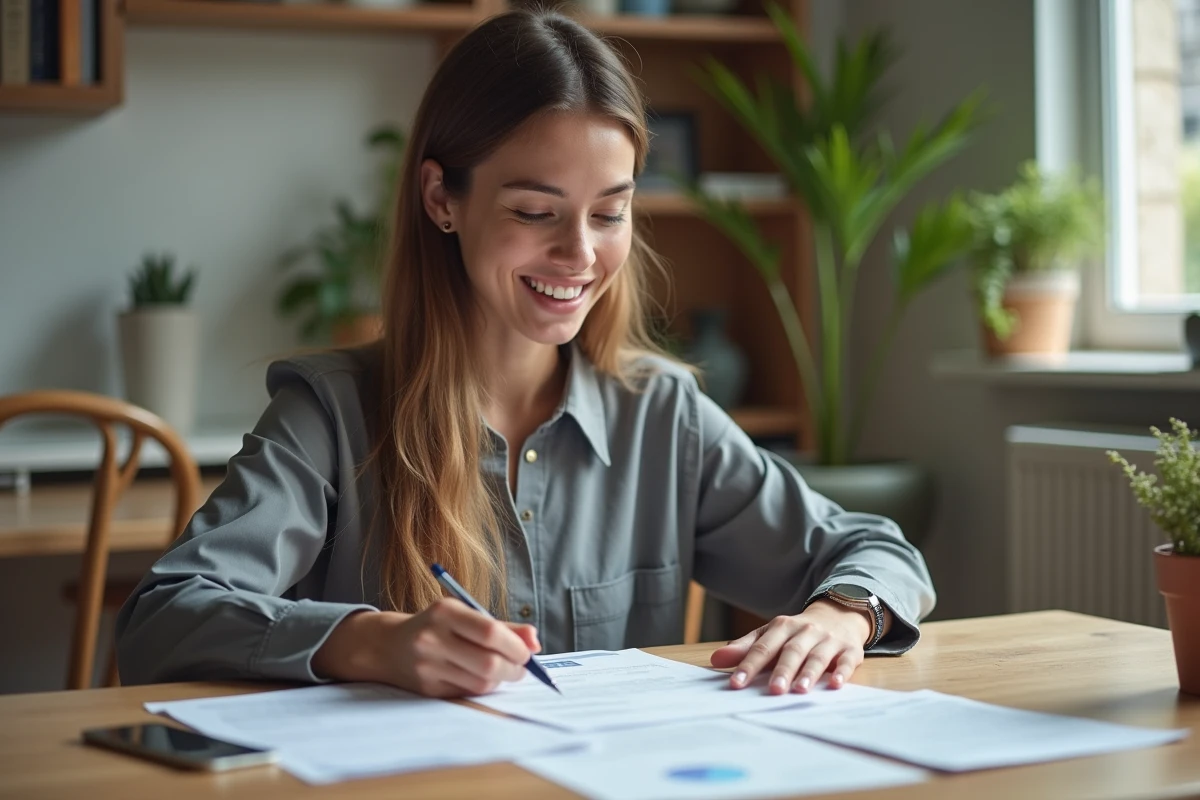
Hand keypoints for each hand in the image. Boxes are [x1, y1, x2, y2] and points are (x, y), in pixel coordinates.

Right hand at [312, 598, 540, 697]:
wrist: (388, 646)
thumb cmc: (437, 627)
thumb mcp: (465, 615)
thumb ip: (502, 627)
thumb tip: (536, 641)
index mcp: (444, 612)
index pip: (489, 631)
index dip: (515, 645)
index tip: (528, 652)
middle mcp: (432, 638)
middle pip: (488, 662)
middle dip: (514, 669)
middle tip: (521, 668)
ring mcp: (427, 666)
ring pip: (480, 682)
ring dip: (501, 680)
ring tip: (503, 671)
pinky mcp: (426, 688)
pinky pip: (467, 693)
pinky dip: (482, 687)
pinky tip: (481, 678)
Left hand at [709, 600, 870, 694]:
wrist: (839, 615)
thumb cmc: (797, 633)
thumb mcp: (770, 634)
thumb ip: (745, 648)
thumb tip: (715, 659)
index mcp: (782, 626)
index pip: (763, 647)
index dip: (749, 665)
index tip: (736, 683)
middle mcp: (805, 631)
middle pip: (791, 651)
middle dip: (782, 671)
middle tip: (773, 691)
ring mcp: (829, 640)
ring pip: (817, 656)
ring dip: (809, 673)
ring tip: (800, 690)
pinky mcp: (850, 650)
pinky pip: (846, 661)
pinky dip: (841, 672)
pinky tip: (835, 684)